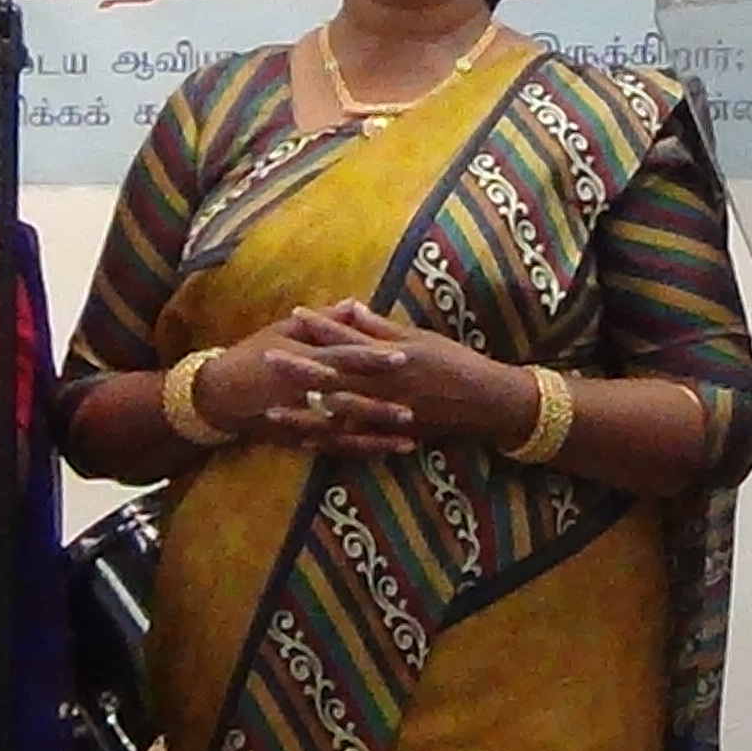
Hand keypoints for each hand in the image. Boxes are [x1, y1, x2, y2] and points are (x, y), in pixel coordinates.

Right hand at [197, 308, 419, 455]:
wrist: (217, 394)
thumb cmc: (252, 355)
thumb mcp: (283, 331)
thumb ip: (323, 321)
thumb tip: (355, 304)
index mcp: (303, 359)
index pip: (344, 356)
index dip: (373, 357)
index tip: (403, 355)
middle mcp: (304, 391)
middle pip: (350, 397)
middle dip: (383, 402)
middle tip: (416, 404)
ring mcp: (301, 419)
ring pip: (346, 429)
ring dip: (377, 433)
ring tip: (410, 434)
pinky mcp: (299, 439)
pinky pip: (334, 448)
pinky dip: (360, 450)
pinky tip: (385, 451)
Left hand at [288, 301, 538, 447]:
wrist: (485, 400)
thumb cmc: (455, 362)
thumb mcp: (420, 338)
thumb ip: (382, 328)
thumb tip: (351, 308)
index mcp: (390, 355)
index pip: (348, 338)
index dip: (320, 326)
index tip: (294, 314)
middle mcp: (384, 384)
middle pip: (333, 375)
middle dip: (298, 367)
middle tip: (266, 359)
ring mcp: (385, 413)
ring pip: (336, 413)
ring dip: (304, 410)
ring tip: (271, 408)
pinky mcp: (391, 435)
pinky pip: (354, 441)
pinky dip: (329, 441)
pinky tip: (304, 441)